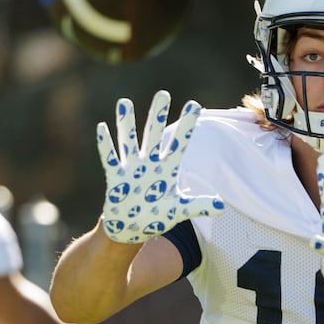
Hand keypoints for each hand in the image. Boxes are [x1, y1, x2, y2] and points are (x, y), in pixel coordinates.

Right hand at [97, 90, 223, 242]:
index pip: (179, 142)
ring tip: (124, 102)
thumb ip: (197, 205)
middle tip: (162, 94)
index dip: (186, 124)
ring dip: (126, 123)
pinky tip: (102, 127)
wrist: (132, 229)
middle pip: (154, 134)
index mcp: (167, 169)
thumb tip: (221, 206)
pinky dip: (105, 144)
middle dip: (157, 115)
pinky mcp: (115, 177)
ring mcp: (131, 168)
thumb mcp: (178, 211)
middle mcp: (149, 163)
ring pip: (129, 141)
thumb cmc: (156, 218)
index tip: (194, 104)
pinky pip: (109, 157)